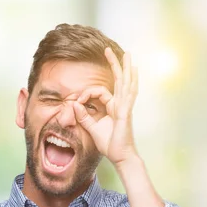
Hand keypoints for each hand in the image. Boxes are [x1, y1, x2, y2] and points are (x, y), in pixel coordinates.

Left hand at [73, 48, 138, 165]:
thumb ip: (83, 117)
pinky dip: (131, 81)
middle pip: (119, 80)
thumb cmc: (110, 145)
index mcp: (113, 107)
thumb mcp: (92, 128)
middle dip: (115, 64)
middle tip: (109, 49)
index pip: (99, 92)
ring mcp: (125, 107)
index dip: (86, 94)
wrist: (121, 156)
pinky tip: (133, 71)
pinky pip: (129, 93)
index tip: (76, 102)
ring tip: (127, 54)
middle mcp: (121, 104)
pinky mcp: (126, 112)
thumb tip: (74, 104)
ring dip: (125, 67)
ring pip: (126, 82)